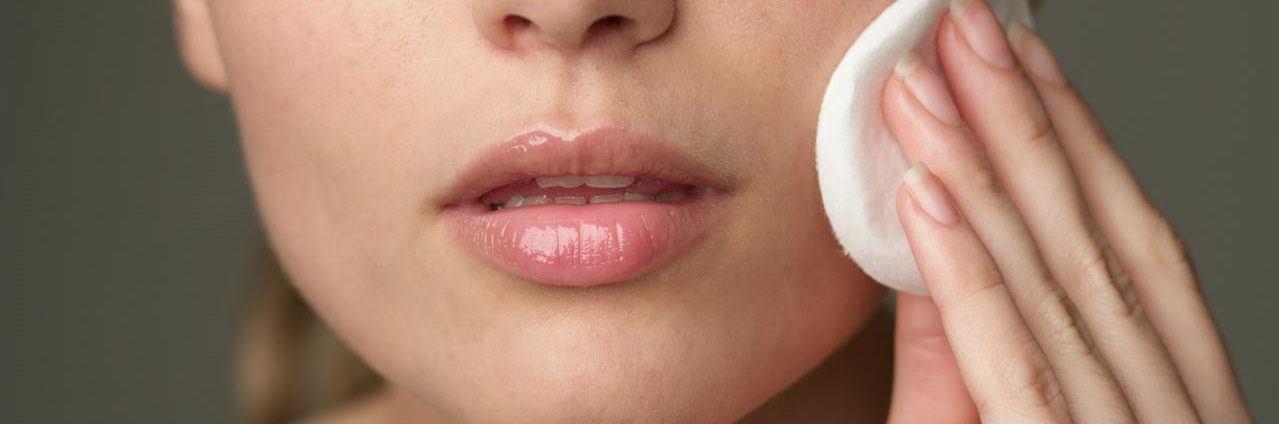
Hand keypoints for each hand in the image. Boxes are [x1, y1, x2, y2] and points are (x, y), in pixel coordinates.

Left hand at [880, 1, 1250, 422]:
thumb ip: (964, 363)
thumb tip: (932, 244)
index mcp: (1174, 401)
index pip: (1131, 252)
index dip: (1078, 145)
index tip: (1021, 64)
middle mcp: (1173, 413)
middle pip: (1096, 244)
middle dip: (1026, 125)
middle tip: (965, 30)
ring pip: (1056, 283)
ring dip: (981, 171)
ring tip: (921, 86)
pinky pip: (1018, 367)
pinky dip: (971, 276)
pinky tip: (926, 194)